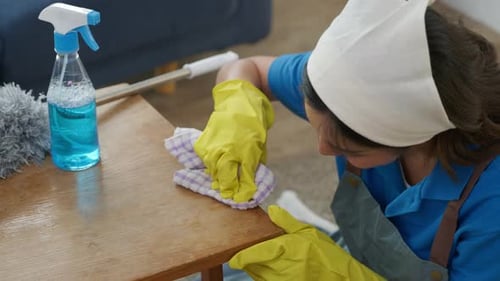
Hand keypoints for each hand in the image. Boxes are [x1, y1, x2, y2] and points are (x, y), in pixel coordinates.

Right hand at [194, 80, 273, 202]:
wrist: (238, 97)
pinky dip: (210, 165)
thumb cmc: (253, 120)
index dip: (245, 189)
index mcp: (246, 151)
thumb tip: (251, 178)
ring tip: (223, 184)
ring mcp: (214, 146)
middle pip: (226, 178)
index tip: (245, 197)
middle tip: (232, 195)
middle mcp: (228, 150)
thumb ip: (255, 161)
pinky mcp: (204, 141)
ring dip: (218, 178)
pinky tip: (214, 167)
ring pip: (213, 171)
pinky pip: (205, 160)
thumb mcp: (260, 142)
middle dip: (229, 188)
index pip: (244, 178)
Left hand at [229, 205, 386, 280]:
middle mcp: (278, 269)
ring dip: (257, 269)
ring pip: (258, 276)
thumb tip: (272, 211)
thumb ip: (288, 223)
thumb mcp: (309, 232)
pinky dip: (266, 276)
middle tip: (253, 251)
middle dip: (250, 259)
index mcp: (282, 251)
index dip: (240, 257)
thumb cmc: (327, 255)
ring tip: (267, 259)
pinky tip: (276, 269)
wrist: (343, 279)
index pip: (251, 256)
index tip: (235, 257)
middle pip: (252, 267)